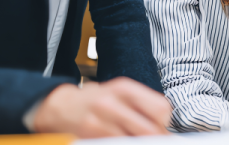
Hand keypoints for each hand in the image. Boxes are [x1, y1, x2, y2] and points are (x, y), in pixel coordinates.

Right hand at [34, 77, 171, 137]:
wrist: (63, 107)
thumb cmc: (97, 100)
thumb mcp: (121, 93)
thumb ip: (144, 105)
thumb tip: (165, 129)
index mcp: (125, 88)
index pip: (160, 109)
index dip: (164, 122)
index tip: (160, 127)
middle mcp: (112, 102)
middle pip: (149, 130)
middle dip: (155, 139)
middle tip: (153, 140)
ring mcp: (100, 120)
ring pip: (134, 141)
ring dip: (139, 143)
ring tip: (134, 139)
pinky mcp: (90, 135)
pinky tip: (122, 140)